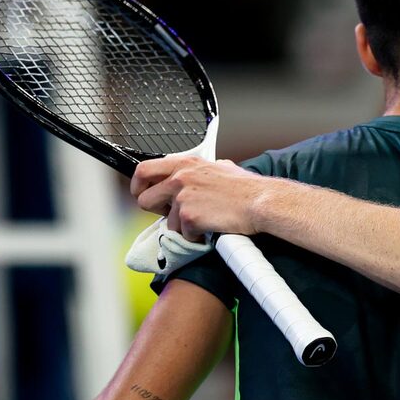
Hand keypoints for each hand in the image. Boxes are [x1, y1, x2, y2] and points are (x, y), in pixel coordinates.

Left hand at [130, 156, 266, 238]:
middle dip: (156, 211)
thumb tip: (195, 174)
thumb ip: (200, 171)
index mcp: (185, 163)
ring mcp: (182, 196)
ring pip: (166, 223)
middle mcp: (180, 177)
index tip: (144, 195)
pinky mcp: (188, 216)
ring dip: (183, 227)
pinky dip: (197, 236)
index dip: (139, 186)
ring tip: (204, 221)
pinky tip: (211, 228)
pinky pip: (183, 234)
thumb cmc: (246, 188)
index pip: (143, 170)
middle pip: (144, 199)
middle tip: (173, 214)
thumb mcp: (220, 167)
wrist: (260, 201)